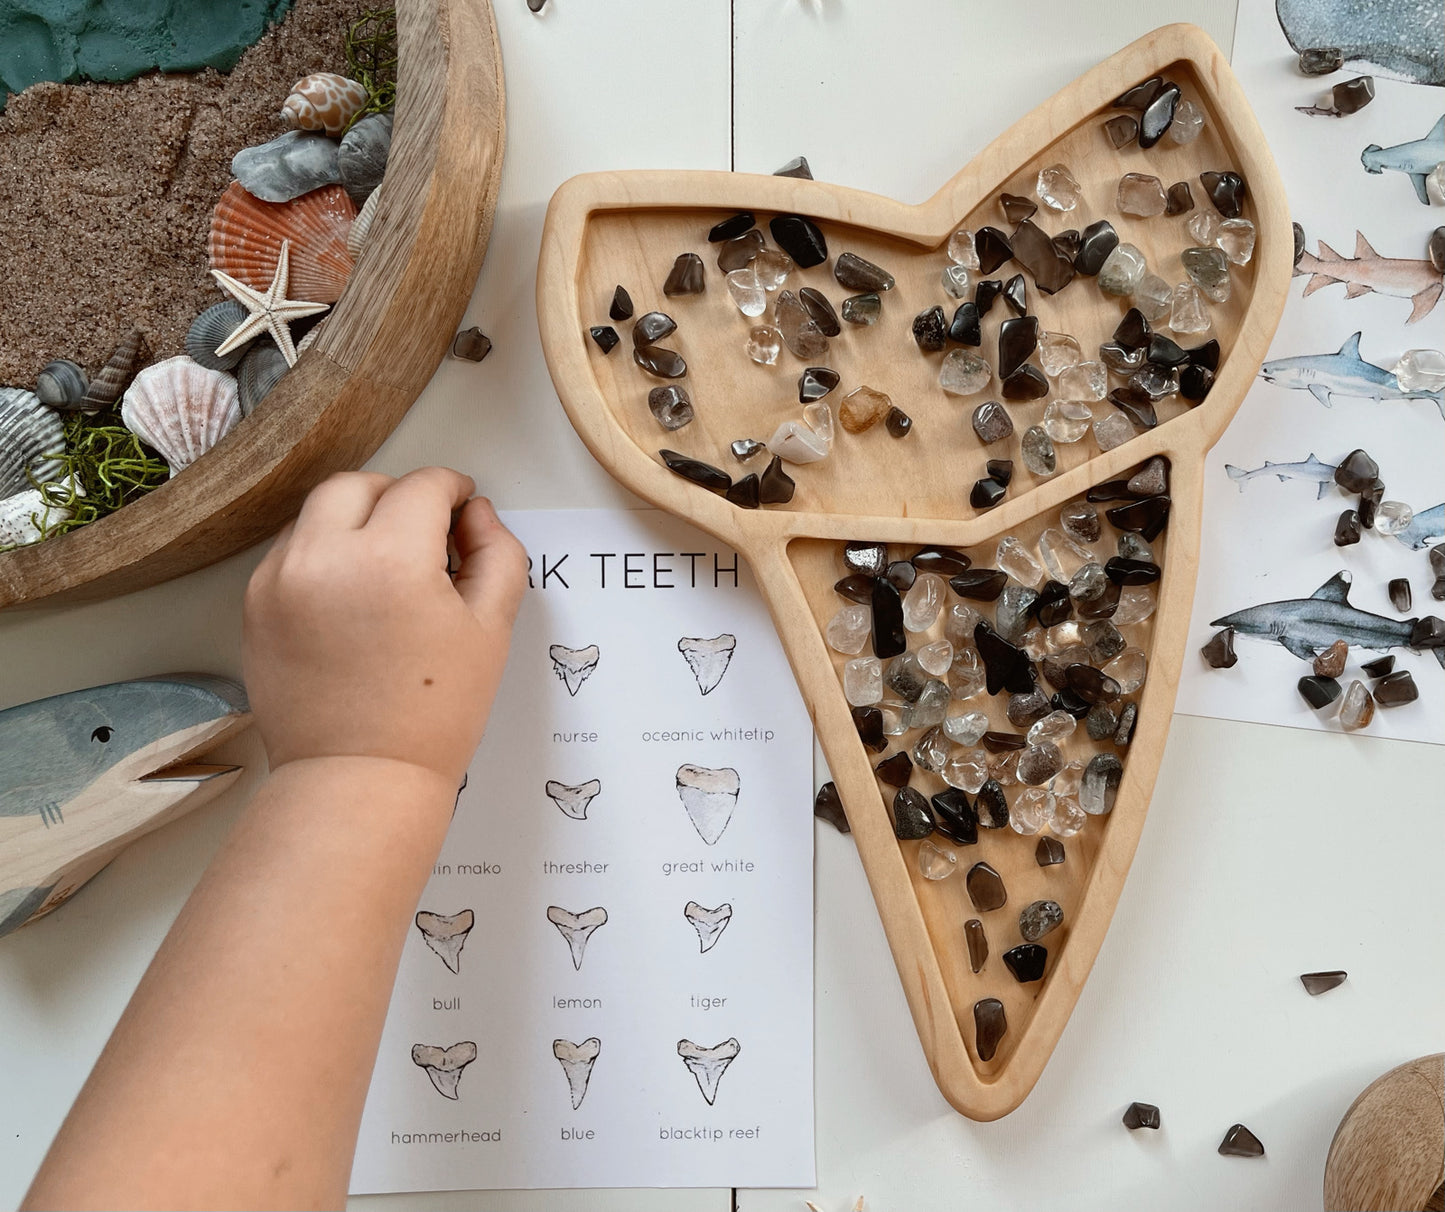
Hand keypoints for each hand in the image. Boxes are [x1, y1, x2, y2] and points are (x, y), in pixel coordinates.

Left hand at [243, 468, 528, 784]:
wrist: (359, 777)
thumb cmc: (434, 713)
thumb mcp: (491, 629)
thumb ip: (496, 554)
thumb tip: (476, 514)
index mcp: (391, 558)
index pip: (422, 487)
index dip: (452, 488)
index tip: (462, 504)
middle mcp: (324, 556)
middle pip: (359, 484)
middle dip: (397, 495)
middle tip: (426, 530)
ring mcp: (279, 580)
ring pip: (316, 514)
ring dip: (355, 521)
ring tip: (386, 567)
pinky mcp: (254, 606)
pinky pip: (290, 553)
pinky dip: (322, 555)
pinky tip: (351, 596)